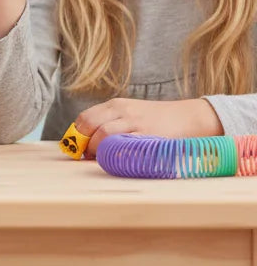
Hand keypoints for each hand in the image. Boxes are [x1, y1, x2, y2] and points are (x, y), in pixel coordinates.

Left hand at [75, 98, 223, 158]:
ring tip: (100, 159)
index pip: (85, 117)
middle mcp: (123, 111)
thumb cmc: (156, 119)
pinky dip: (116, 153)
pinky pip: (125, 144)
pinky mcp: (149, 135)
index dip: (77, 134)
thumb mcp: (130, 114)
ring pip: (104, 133)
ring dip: (97, 149)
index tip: (77, 148)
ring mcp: (136, 123)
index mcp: (115, 105)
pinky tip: (116, 160)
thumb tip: (87, 146)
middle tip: (87, 156)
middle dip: (84, 142)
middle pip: (90, 124)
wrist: (189, 117)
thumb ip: (110, 124)